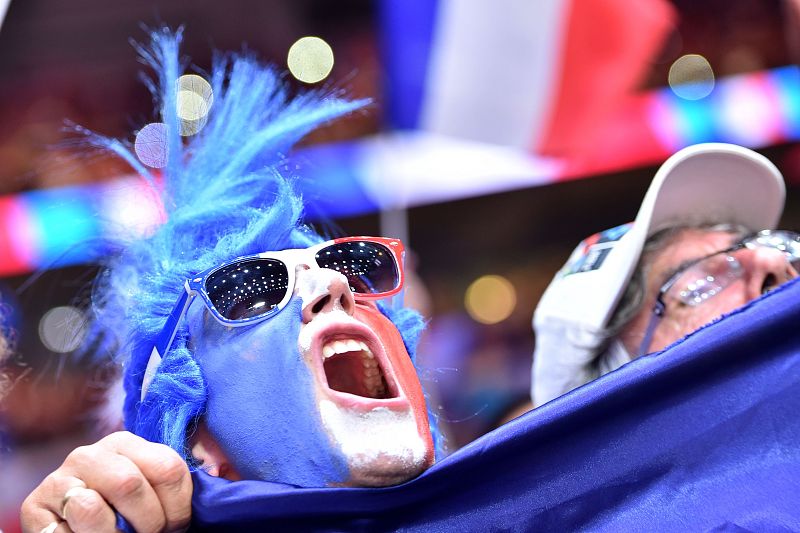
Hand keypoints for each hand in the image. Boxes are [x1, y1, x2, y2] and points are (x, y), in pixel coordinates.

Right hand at [20, 431, 191, 532]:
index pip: (169, 469)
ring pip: (92, 509)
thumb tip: (220, 473)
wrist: (71, 523)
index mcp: (126, 443)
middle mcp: (90, 454)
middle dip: (148, 524)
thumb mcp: (150, 487)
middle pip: (131, 486)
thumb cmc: (122, 508)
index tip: (175, 525)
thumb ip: (175, 481)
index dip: (178, 507)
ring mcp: (59, 479)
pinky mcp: (34, 506)